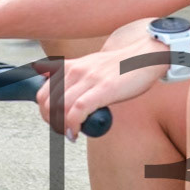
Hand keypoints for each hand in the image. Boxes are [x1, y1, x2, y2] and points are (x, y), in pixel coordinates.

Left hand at [38, 21, 166, 138]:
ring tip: (71, 133)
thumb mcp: (92, 66)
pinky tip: (77, 132)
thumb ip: (76, 78)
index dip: (43, 111)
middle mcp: (77, 71)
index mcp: (71, 66)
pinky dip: (73, 125)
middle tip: (62, 129)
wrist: (147, 56)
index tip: (53, 120)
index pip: (42, 91)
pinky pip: (78, 110)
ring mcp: (90, 79)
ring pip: (60, 107)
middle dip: (50, 121)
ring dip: (61, 126)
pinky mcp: (104, 88)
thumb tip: (64, 96)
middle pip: (47, 101)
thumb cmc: (123, 66)